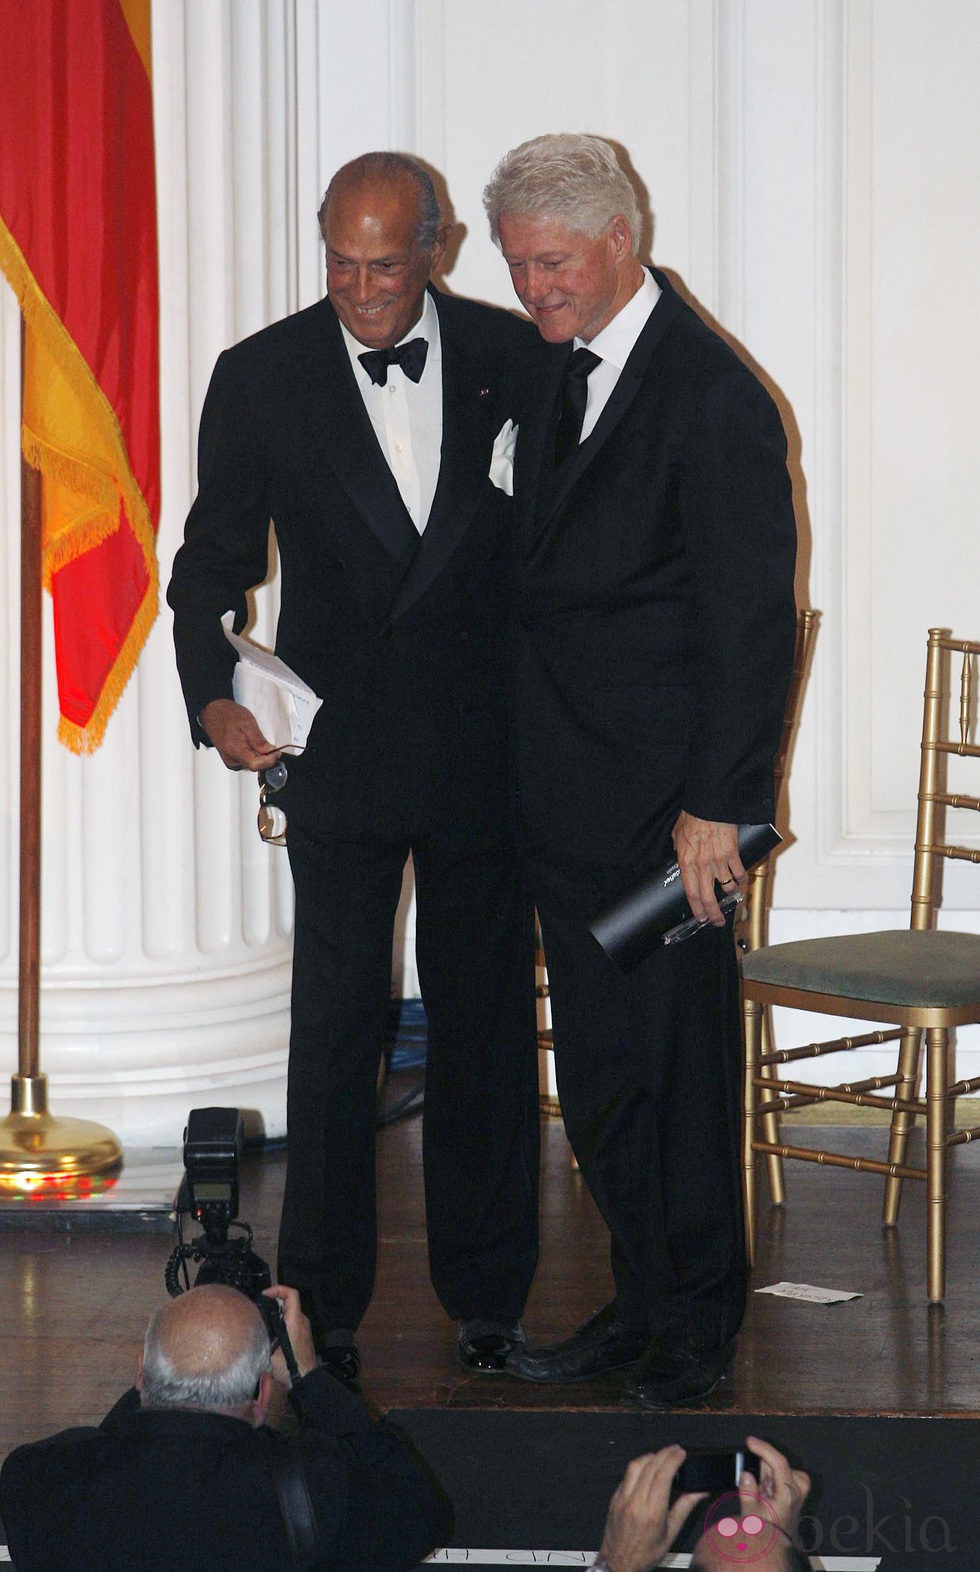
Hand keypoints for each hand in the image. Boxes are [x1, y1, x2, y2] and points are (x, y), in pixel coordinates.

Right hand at [200, 698, 280, 771]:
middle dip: (266, 757)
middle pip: (256, 766)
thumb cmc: (228, 715)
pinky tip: (250, 745)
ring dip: (260, 756)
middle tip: (268, 743)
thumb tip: (271, 752)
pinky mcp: (232, 762)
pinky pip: (248, 762)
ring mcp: (231, 763)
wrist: (213, 714)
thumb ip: (259, 740)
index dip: (270, 760)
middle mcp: (232, 760)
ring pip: (254, 765)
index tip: (276, 752)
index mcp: (235, 750)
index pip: (256, 765)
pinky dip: (254, 755)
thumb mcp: (248, 722)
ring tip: (254, 741)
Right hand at [262, 1284, 317, 1382]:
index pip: (292, 1294)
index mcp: (295, 1321)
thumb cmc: (289, 1366)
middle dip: (274, 1301)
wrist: (305, 1379)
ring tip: (263, 1319)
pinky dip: (282, 1320)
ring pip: (291, 1312)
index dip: (278, 1289)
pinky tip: (271, 1332)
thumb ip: (262, 1336)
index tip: (265, 1294)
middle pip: (289, 1302)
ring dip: (278, 1312)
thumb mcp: (270, 1352)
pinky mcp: (304, 1335)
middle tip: (260, 1307)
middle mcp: (302, 1321)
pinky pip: (293, 1321)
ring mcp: (305, 1328)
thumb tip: (252, 1326)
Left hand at [598, 1446, 705, 1571]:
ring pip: (635, 1466)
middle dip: (664, 1453)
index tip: (681, 1453)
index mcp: (652, 1512)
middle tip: (675, 1449)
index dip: (673, 1459)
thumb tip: (700, 1492)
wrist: (619, 1563)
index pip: (663, 1475)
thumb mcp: (671, 1534)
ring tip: (661, 1455)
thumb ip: (685, 1508)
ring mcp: (622, 1498)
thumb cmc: (646, 1553)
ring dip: (649, 1456)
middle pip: (650, 1466)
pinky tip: (646, 1469)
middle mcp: (635, 1501)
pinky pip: (626, 1475)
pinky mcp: (614, 1498)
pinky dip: (638, 1467)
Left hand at [671, 811, 744, 926]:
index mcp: (686, 862)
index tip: (700, 918)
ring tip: (731, 896)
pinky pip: (739, 873)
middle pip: (708, 897)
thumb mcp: (678, 834)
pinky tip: (742, 882)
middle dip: (713, 913)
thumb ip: (679, 849)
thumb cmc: (693, 816)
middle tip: (717, 921)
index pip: (691, 893)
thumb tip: (680, 855)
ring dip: (730, 894)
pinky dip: (742, 880)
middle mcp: (702, 865)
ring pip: (727, 887)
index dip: (696, 909)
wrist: (709, 805)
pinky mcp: (732, 853)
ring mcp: (718, 860)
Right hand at [741, 1435, 810, 1539]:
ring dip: (765, 1474)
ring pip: (775, 1465)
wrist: (778, 1538)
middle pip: (774, 1462)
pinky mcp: (799, 1483)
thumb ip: (747, 1491)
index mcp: (790, 1493)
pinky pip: (778, 1470)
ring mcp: (800, 1484)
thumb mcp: (751, 1513)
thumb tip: (745, 1474)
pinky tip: (767, 1491)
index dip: (763, 1448)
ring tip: (763, 1494)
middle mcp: (799, 1486)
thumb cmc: (766, 1528)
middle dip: (761, 1469)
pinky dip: (769, 1477)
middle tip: (757, 1489)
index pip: (779, 1462)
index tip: (749, 1441)